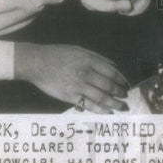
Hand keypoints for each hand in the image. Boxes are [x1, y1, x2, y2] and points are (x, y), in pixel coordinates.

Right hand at [14, 43, 128, 113]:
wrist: (37, 63)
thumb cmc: (58, 54)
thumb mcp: (79, 50)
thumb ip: (97, 57)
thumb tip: (114, 64)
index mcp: (89, 61)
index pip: (111, 72)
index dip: (121, 80)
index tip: (126, 84)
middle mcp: (85, 73)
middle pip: (108, 85)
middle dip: (119, 92)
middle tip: (125, 96)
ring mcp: (77, 86)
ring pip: (101, 97)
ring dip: (114, 103)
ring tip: (121, 107)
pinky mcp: (69, 96)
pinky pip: (87, 105)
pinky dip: (99, 109)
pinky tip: (107, 112)